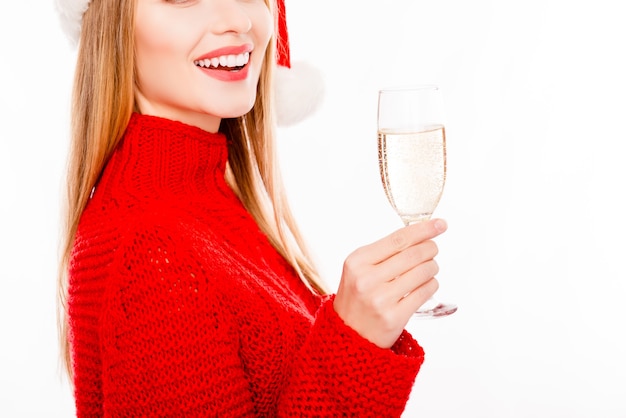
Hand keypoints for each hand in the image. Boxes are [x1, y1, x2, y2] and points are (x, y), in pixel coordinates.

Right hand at [333, 218, 446, 348]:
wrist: (347, 335)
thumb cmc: (357, 297)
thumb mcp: (359, 269)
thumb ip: (384, 253)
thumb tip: (420, 235)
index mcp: (357, 262)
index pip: (398, 239)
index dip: (423, 230)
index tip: (439, 224)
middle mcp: (366, 279)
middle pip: (413, 254)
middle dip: (430, 248)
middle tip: (433, 248)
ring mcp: (380, 299)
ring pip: (422, 272)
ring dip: (432, 267)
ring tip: (429, 268)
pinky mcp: (394, 317)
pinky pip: (424, 292)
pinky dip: (431, 284)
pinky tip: (427, 284)